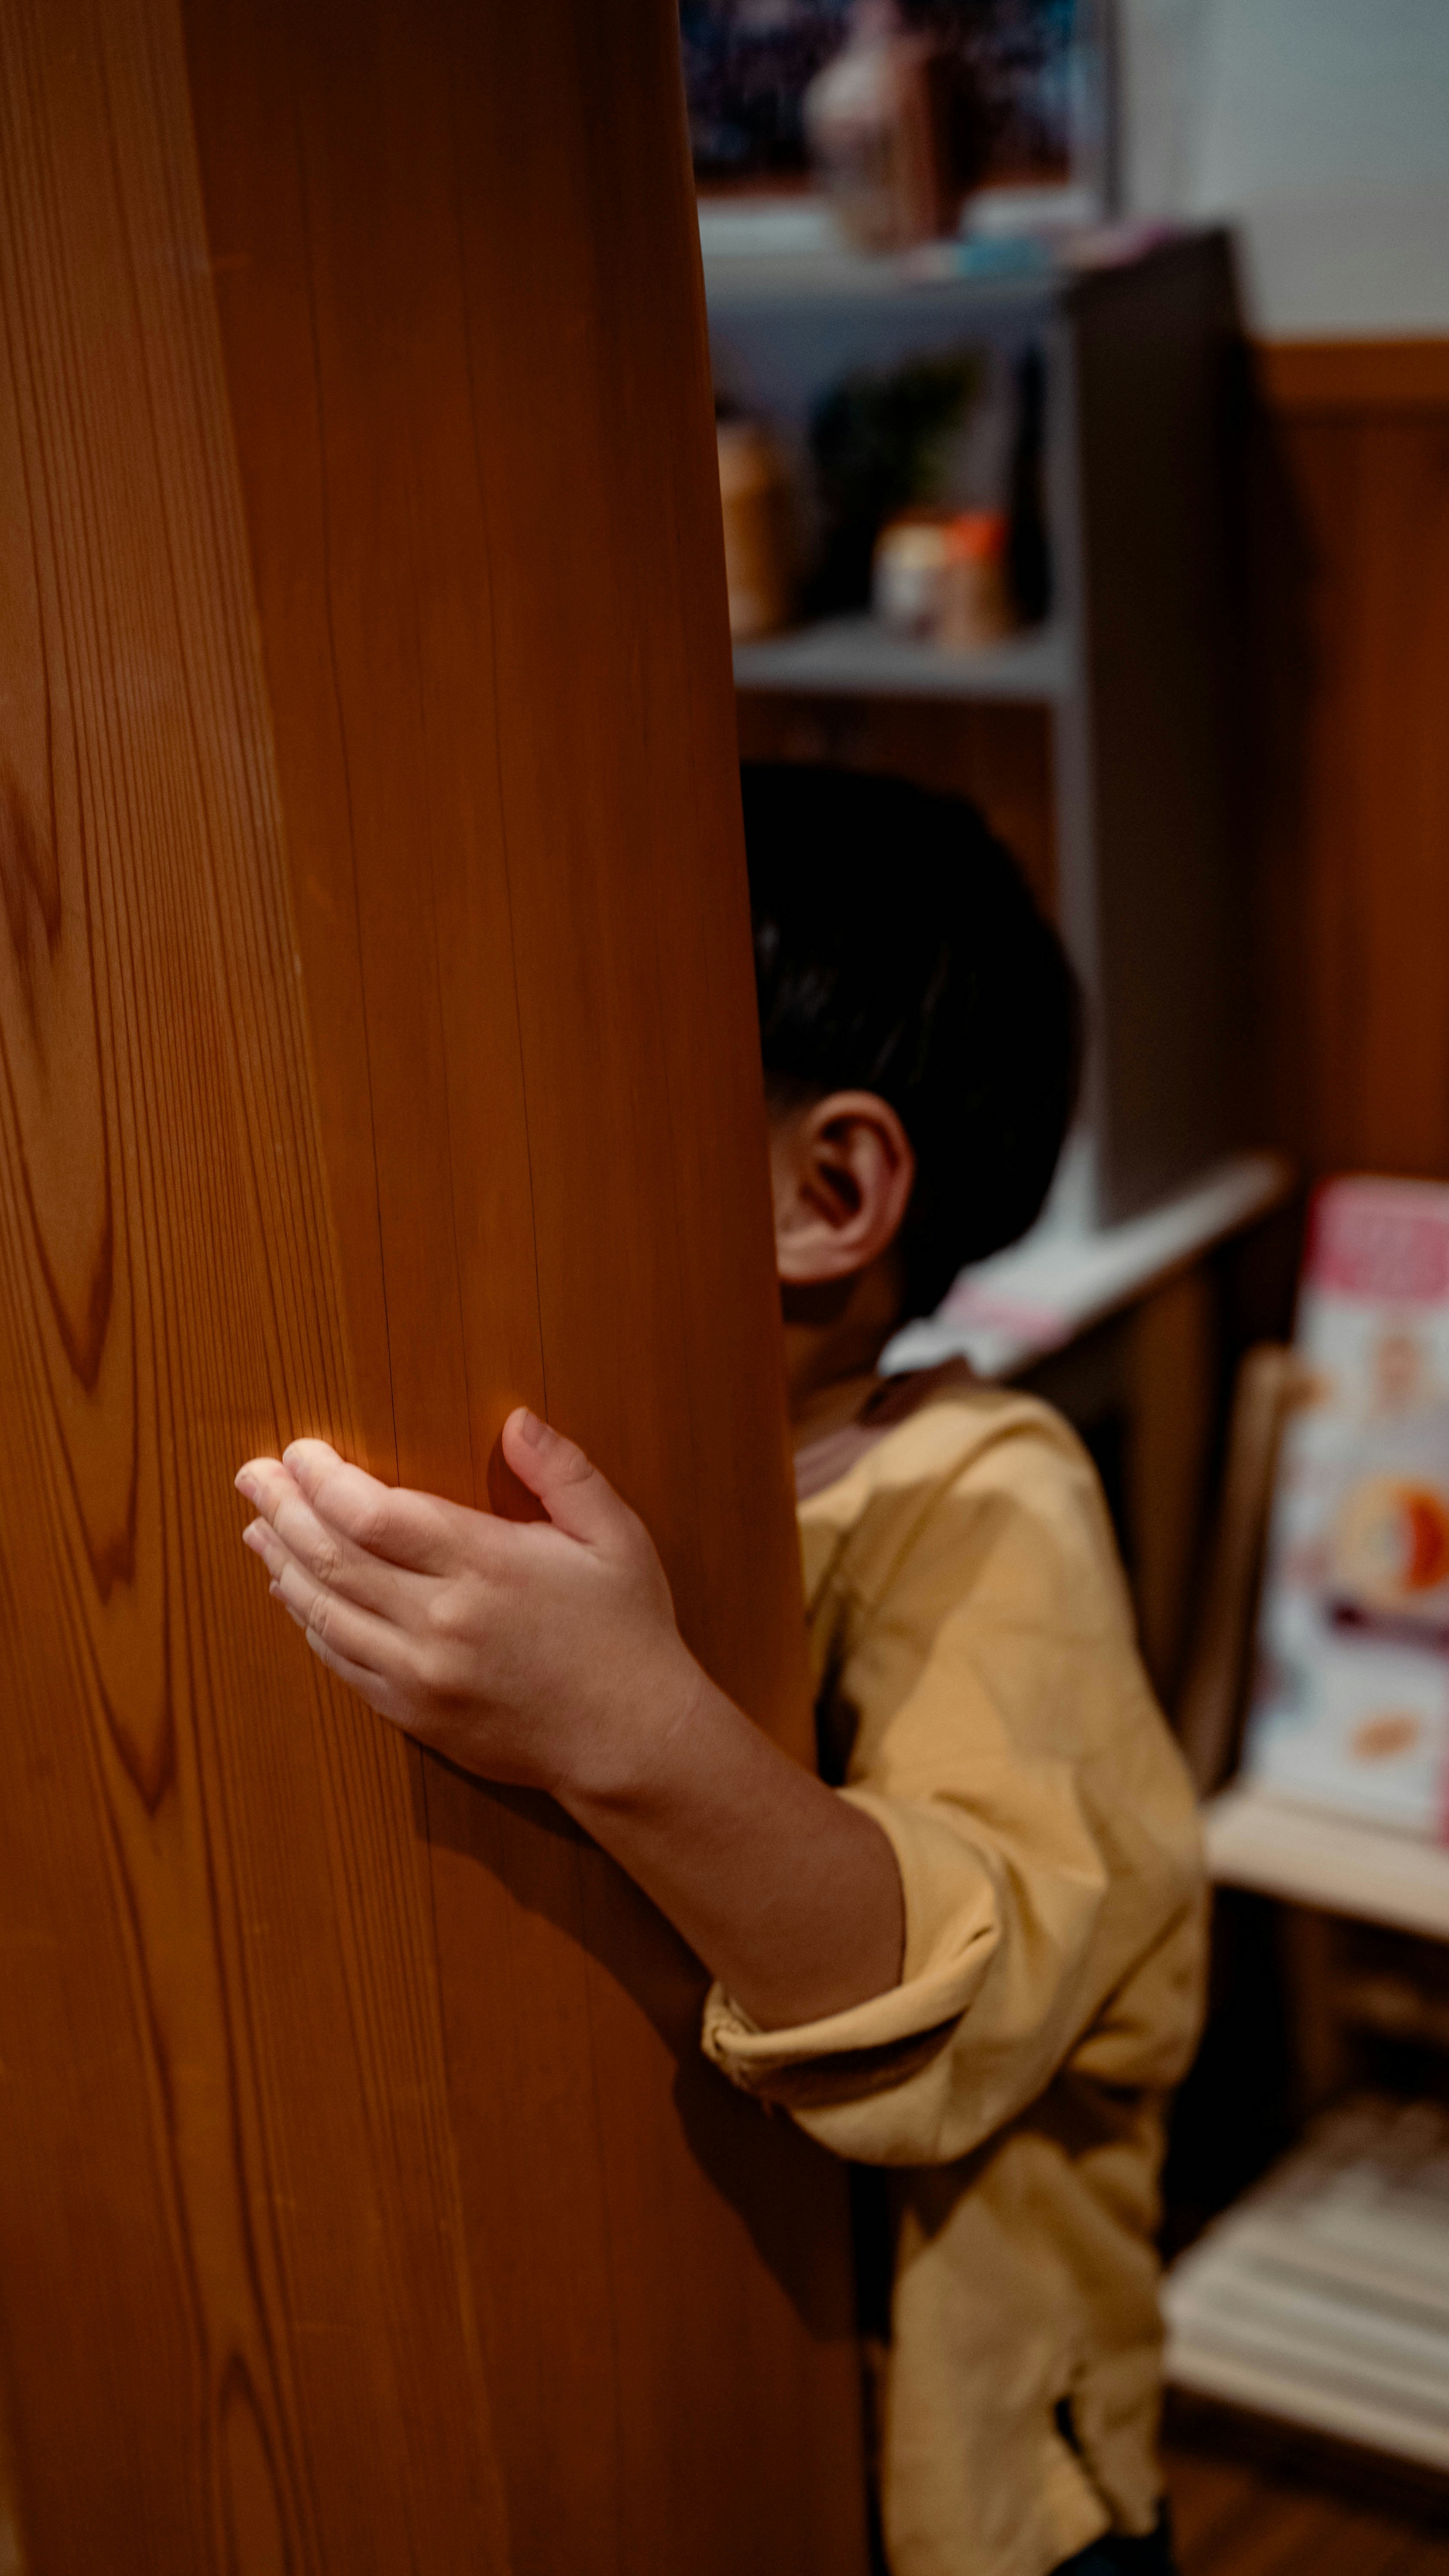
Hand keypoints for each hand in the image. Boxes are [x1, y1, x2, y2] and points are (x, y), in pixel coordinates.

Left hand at [234, 1411, 700, 1797]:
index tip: (300, 1452)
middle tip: (252, 1477)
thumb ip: (563, 1472)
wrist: (631, 1741)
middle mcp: (441, 1621)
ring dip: (283, 1565)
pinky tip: (295, 1595)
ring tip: (257, 1529)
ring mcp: (422, 1674)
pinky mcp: (415, 1714)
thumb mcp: (614, 1536)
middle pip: (333, 1557)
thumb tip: (515, 1420)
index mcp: (486, 1565)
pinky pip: (343, 1663)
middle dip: (283, 1509)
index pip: (373, 1514)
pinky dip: (310, 1624)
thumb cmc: (627, 1629)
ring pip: (325, 1612)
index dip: (323, 1479)